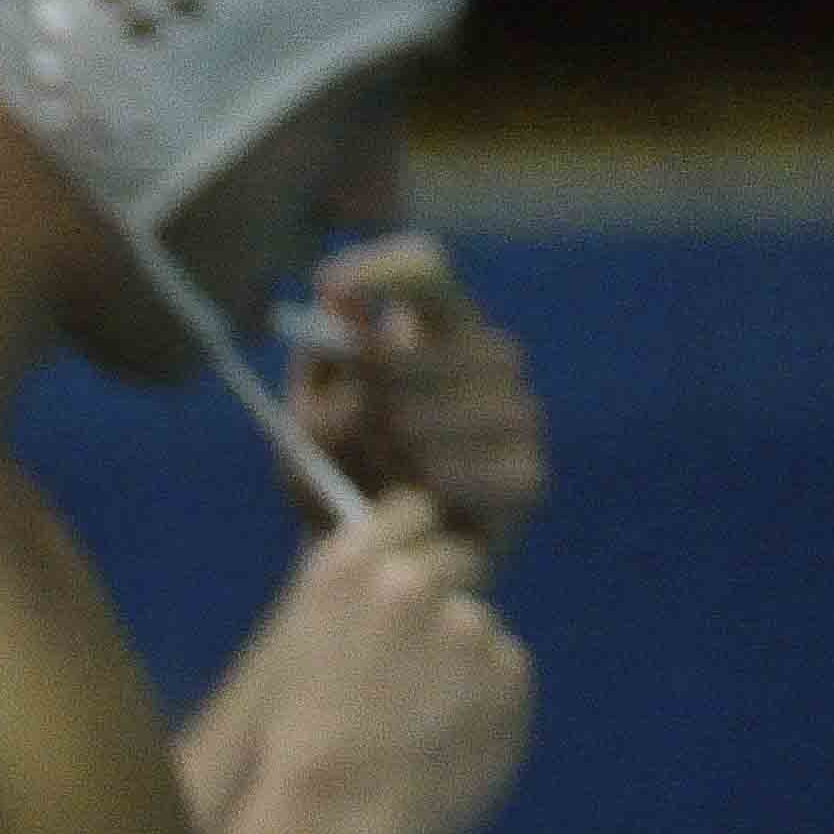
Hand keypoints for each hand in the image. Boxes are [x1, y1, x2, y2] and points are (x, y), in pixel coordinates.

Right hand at [221, 490, 533, 833]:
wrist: (326, 828)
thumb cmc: (301, 748)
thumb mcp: (302, 647)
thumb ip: (359, 595)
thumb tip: (409, 569)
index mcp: (349, 570)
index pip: (414, 509)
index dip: (414, 541)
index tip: (408, 573)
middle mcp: (412, 585)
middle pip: (460, 561)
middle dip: (444, 599)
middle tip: (412, 662)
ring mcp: (469, 629)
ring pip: (481, 629)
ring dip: (461, 664)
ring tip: (414, 723)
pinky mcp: (509, 675)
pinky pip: (504, 678)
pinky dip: (483, 706)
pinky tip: (441, 742)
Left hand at [285, 234, 543, 554]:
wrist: (358, 563)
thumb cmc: (333, 475)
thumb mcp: (305, 417)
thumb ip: (320, 360)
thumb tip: (337, 297)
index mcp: (433, 332)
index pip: (427, 269)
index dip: (384, 270)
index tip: (332, 290)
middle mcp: (489, 360)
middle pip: (439, 341)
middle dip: (377, 385)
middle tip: (349, 427)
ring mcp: (518, 416)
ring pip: (455, 407)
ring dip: (399, 445)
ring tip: (375, 472)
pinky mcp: (528, 476)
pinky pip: (479, 469)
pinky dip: (433, 487)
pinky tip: (414, 501)